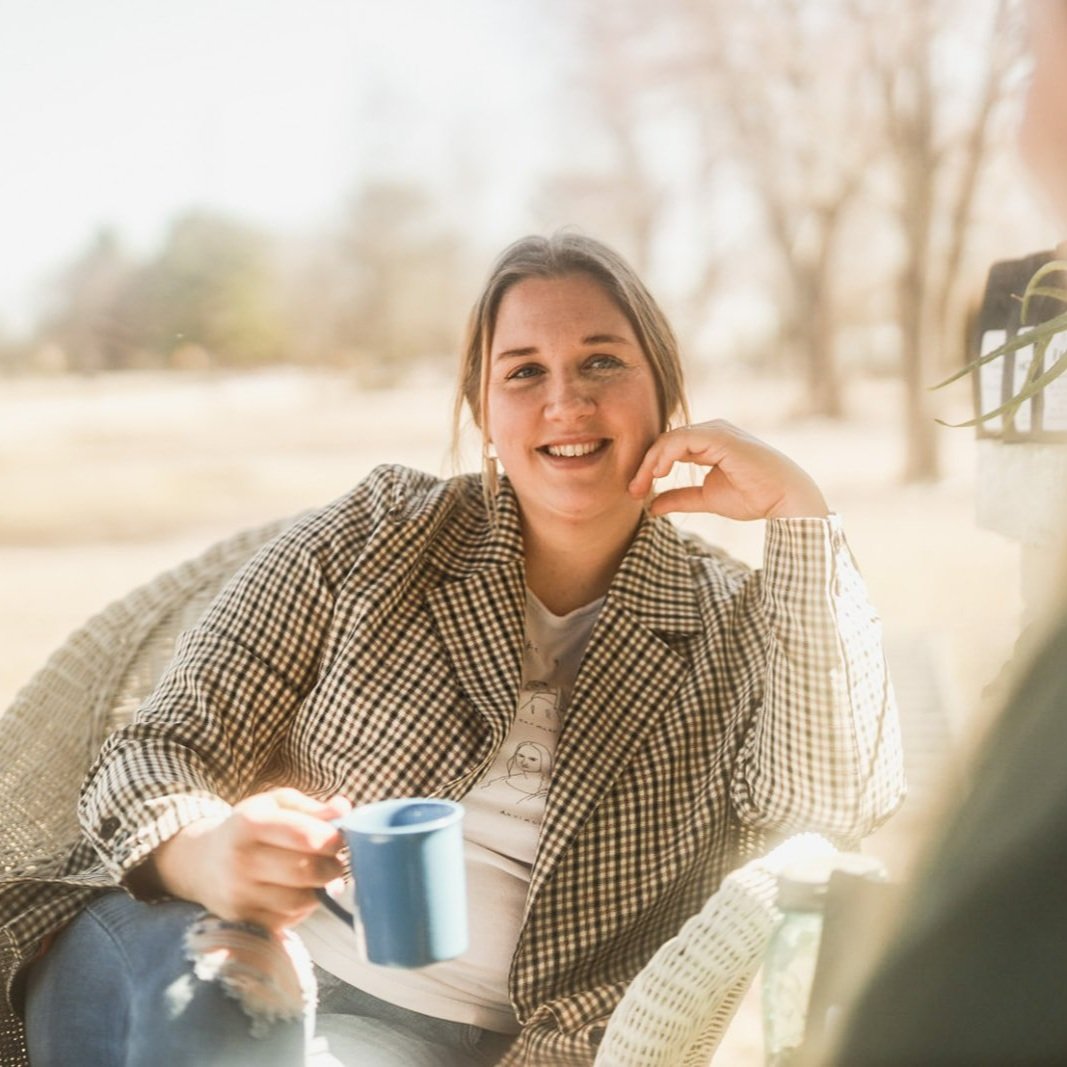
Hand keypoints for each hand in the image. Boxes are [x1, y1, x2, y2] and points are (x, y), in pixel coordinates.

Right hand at [147, 787, 351, 930]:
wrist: (202, 862)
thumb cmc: (249, 827)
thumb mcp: (275, 804)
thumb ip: (312, 807)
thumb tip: (345, 808)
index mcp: (250, 823)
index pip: (306, 836)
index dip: (334, 840)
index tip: (341, 839)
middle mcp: (241, 859)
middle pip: (307, 871)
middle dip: (333, 867)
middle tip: (336, 861)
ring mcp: (239, 894)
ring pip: (301, 900)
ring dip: (320, 890)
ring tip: (319, 876)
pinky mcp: (242, 920)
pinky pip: (288, 919)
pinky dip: (302, 908)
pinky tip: (298, 892)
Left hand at [628, 420, 828, 520]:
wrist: (783, 500)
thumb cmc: (753, 497)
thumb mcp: (706, 499)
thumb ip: (680, 498)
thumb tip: (651, 506)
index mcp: (707, 444)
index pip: (668, 449)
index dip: (648, 468)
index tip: (635, 493)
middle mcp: (710, 432)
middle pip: (665, 442)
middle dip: (644, 466)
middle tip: (632, 491)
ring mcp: (716, 431)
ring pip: (671, 439)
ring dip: (651, 462)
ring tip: (642, 484)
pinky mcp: (721, 436)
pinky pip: (684, 439)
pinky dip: (666, 454)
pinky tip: (658, 473)